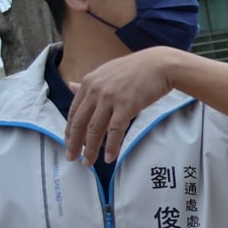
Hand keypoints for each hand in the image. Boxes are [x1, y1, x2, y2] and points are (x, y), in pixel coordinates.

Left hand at [65, 46, 179, 163]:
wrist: (159, 65)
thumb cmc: (135, 69)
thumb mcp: (107, 73)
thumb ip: (89, 84)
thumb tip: (71, 87)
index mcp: (89, 83)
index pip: (73, 111)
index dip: (69, 130)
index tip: (68, 144)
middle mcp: (96, 91)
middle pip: (80, 123)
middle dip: (74, 144)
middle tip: (71, 158)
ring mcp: (110, 99)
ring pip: (94, 129)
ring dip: (90, 149)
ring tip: (88, 163)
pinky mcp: (126, 106)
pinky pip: (115, 131)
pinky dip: (112, 146)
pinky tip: (109, 157)